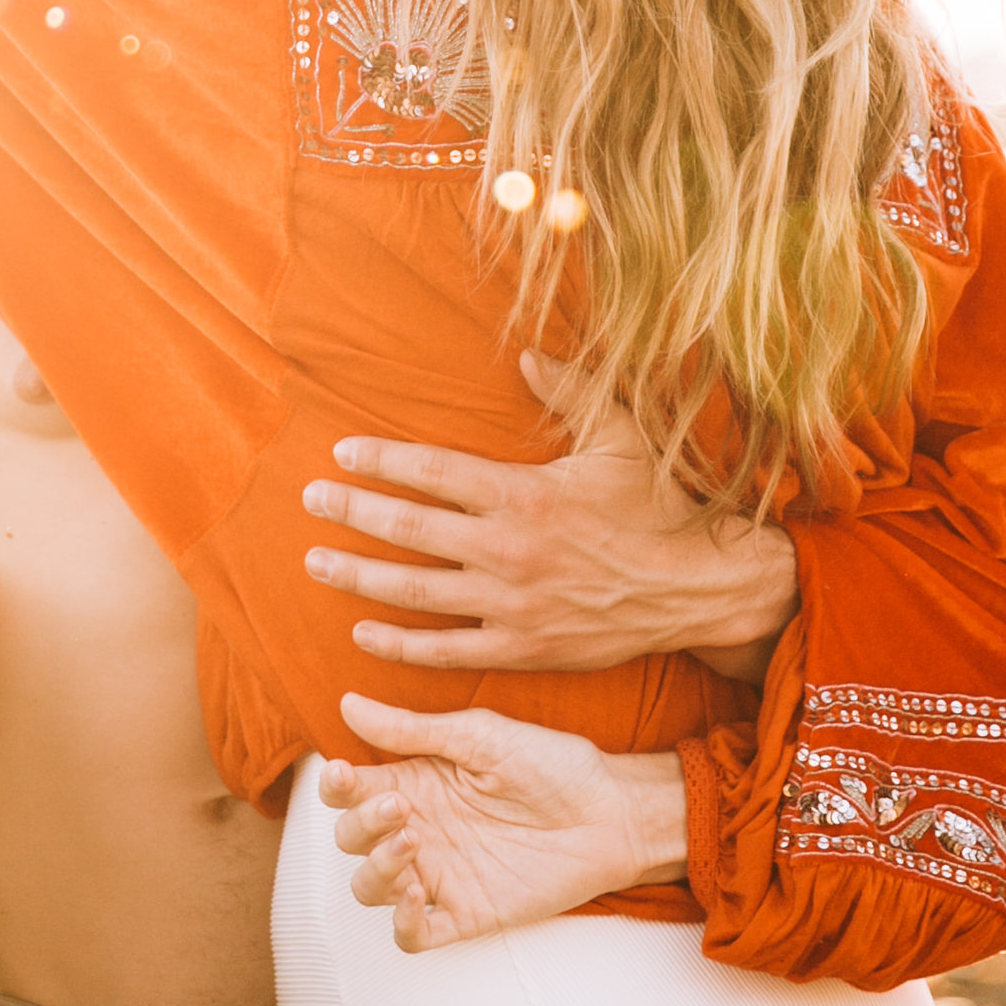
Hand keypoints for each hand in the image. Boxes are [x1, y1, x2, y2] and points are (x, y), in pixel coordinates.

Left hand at [300, 354, 800, 674]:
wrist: (697, 589)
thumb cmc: (659, 505)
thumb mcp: (621, 436)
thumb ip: (571, 391)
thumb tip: (526, 355)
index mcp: (526, 493)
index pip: (433, 471)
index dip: (381, 460)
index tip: (341, 454)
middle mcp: (509, 549)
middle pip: (409, 529)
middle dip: (351, 513)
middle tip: (309, 504)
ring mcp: (511, 603)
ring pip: (415, 591)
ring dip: (359, 576)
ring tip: (316, 562)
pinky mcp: (522, 647)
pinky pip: (447, 650)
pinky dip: (400, 645)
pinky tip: (362, 633)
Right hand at [319, 692, 690, 949]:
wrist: (612, 812)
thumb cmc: (552, 765)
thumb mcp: (481, 736)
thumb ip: (414, 729)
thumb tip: (349, 703)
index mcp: (417, 782)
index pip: (351, 790)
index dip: (335, 785)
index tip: (342, 773)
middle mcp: (419, 829)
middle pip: (351, 839)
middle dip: (361, 825)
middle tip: (400, 808)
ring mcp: (440, 874)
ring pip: (370, 888)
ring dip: (376, 869)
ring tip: (412, 844)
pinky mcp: (468, 912)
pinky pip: (414, 935)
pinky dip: (401, 923)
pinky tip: (414, 896)